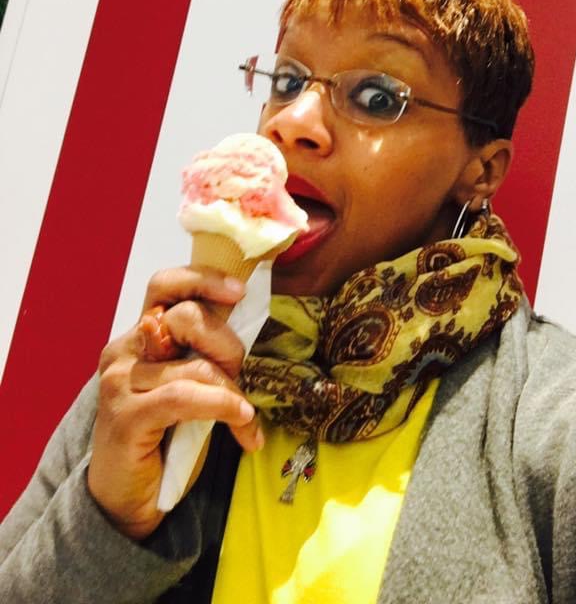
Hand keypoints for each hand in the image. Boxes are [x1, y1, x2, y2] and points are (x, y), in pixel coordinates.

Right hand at [87, 267, 263, 540]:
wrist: (124, 499)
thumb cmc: (163, 436)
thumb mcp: (185, 383)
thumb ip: (201, 352)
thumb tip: (250, 326)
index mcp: (140, 335)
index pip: (165, 285)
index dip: (203, 280)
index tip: (239, 292)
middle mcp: (124, 350)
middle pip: (187, 318)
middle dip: (228, 345)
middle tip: (242, 374)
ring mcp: (120, 383)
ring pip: (196, 366)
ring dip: (232, 391)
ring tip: (246, 417)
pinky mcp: (126, 418)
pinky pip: (185, 398)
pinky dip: (222, 406)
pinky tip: (242, 422)